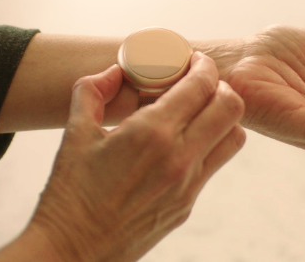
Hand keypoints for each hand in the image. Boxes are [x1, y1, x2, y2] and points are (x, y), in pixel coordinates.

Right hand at [28, 51, 245, 261]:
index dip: (204, 65)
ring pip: (234, 138)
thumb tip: (115, 71)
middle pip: (231, 107)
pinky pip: (214, 164)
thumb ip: (93, 90)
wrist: (73, 250)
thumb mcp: (74, 132)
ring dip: (222, 117)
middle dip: (220, 86)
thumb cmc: (69, 192)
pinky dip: (209, 144)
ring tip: (197, 112)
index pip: (202, 86)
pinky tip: (181, 142)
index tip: (194, 60)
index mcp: (151, 134)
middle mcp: (179, 158)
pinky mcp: (187, 204)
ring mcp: (188, 185)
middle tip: (200, 82)